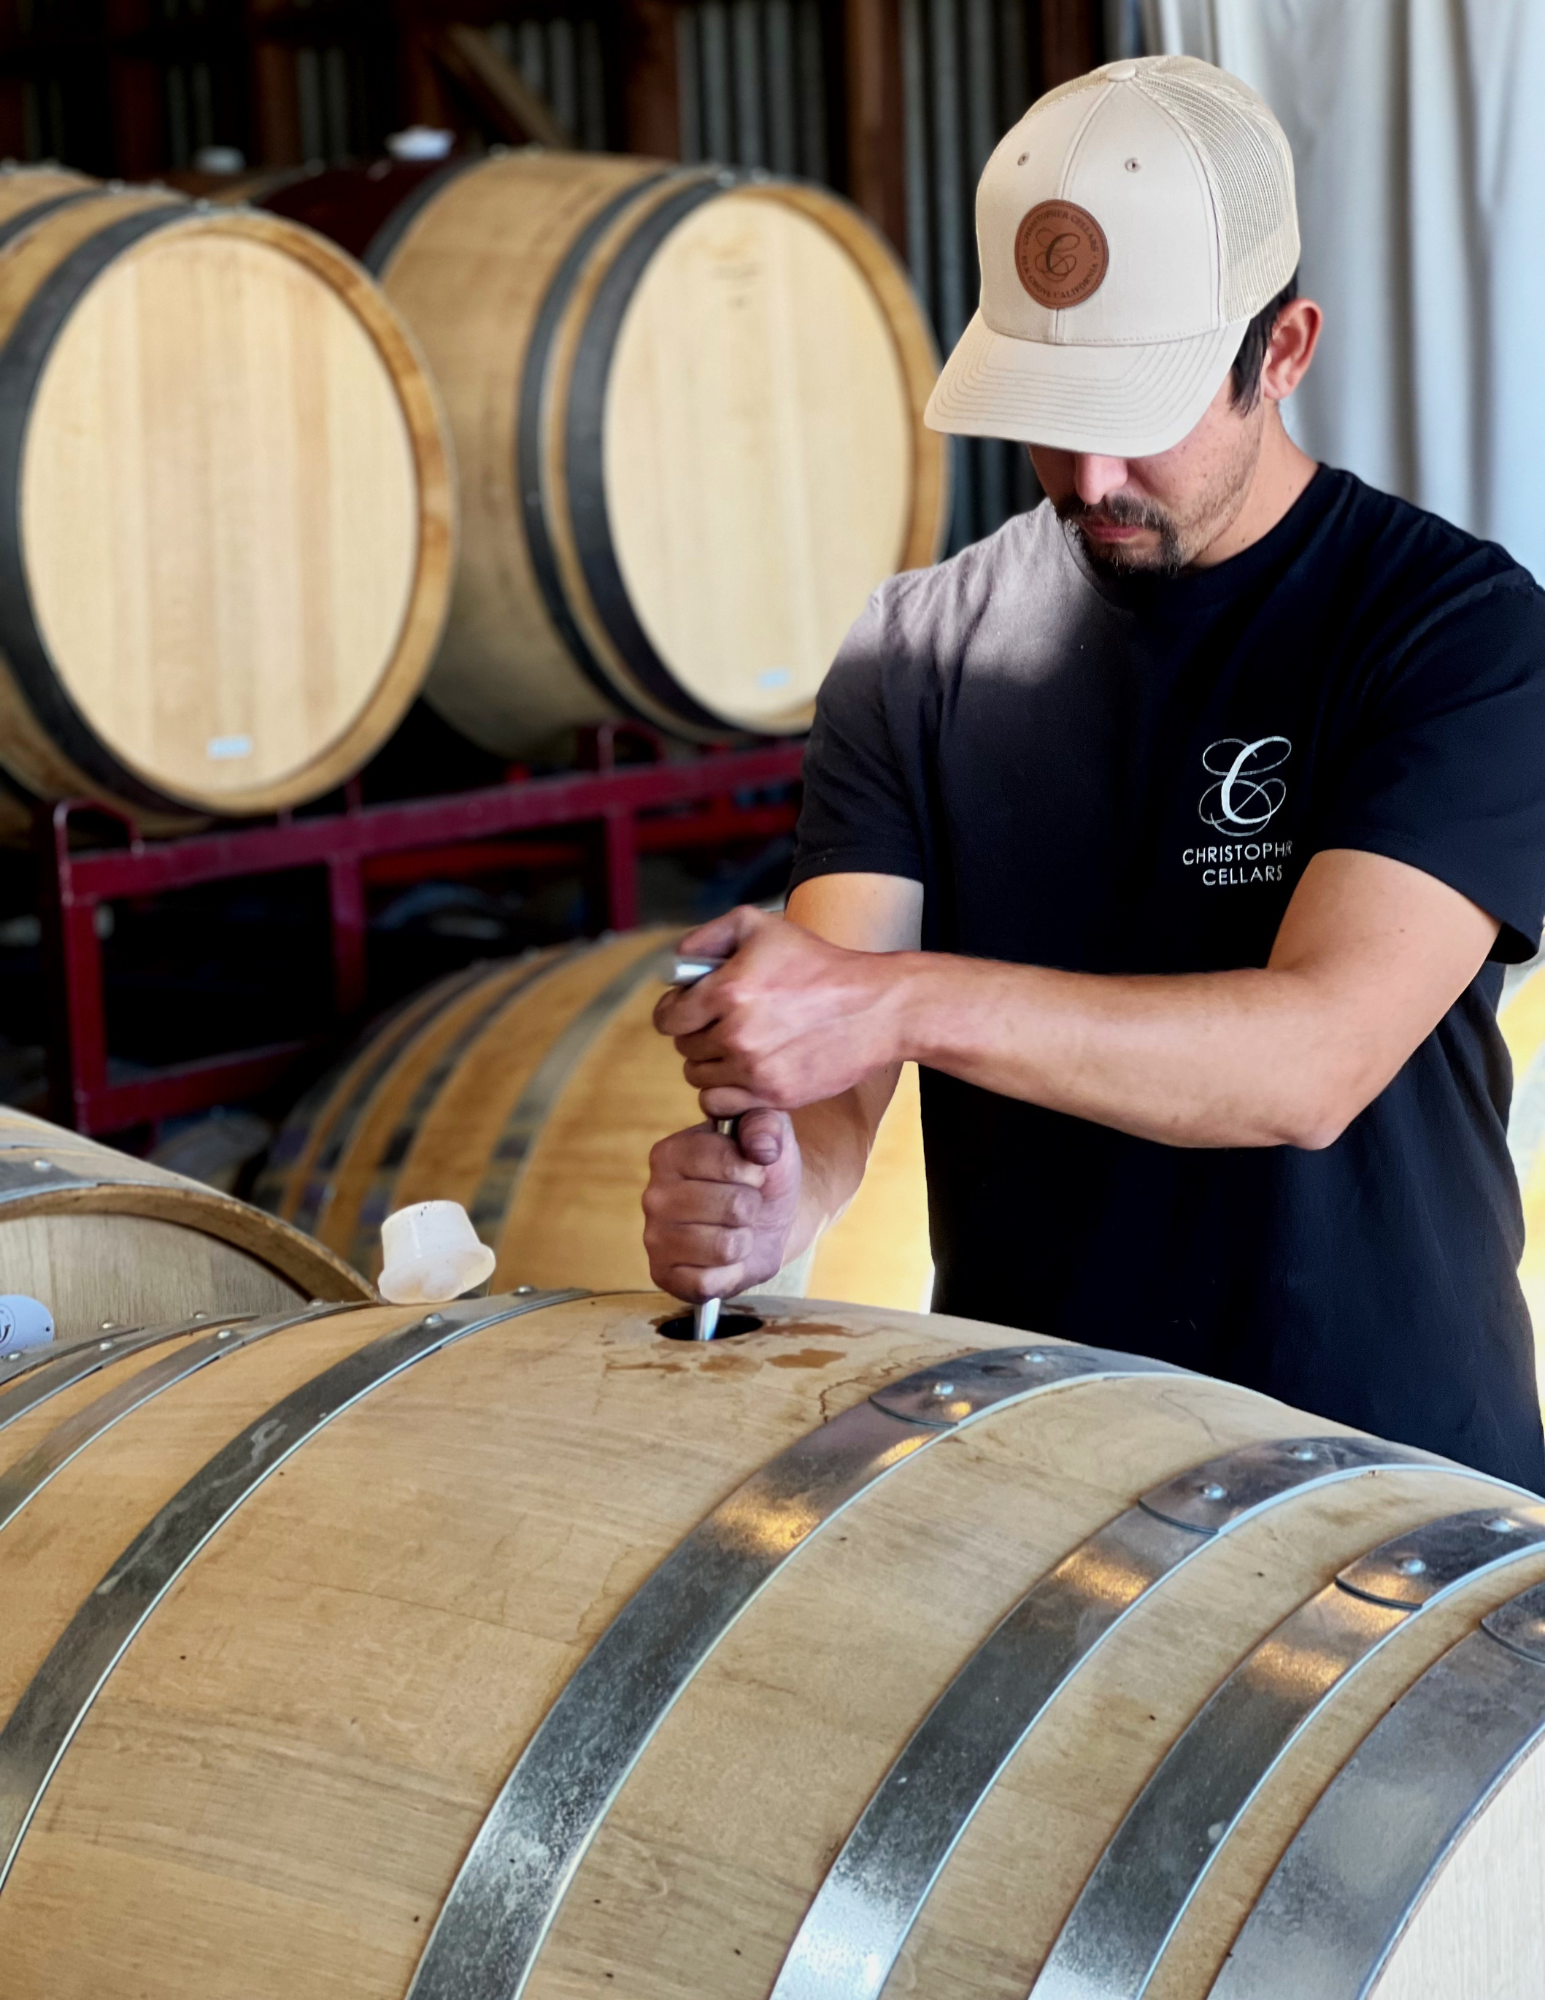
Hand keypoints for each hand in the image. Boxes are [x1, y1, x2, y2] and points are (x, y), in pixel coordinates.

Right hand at [642, 1112, 802, 1302]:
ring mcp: (654, 1238)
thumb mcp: (771, 1134)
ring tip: (735, 1228)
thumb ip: (767, 1124)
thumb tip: (760, 1148)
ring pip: (725, 1246)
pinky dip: (730, 1273)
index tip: (749, 1172)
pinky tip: (724, 1259)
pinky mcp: (664, 1276)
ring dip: (745, 1240)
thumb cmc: (760, 1172)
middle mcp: (654, 1195)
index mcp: (670, 1152)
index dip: (753, 1171)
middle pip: (732, 1206)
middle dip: (752, 1207)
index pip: (727, 1163)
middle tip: (744, 1205)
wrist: (767, 1217)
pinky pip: (710, 1282)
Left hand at [653, 905, 908, 1117]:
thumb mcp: (760, 926)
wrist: (875, 1008)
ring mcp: (754, 1068)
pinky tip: (743, 1074)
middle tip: (726, 1022)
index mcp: (727, 989)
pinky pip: (719, 1104)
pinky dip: (724, 1092)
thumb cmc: (819, 964)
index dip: (676, 1011)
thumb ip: (707, 937)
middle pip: (684, 1047)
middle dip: (698, 1033)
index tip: (691, 1009)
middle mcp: (736, 1033)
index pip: (668, 1018)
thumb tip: (674, 965)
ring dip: (711, 1063)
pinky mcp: (773, 1095)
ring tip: (739, 1046)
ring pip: (698, 1077)